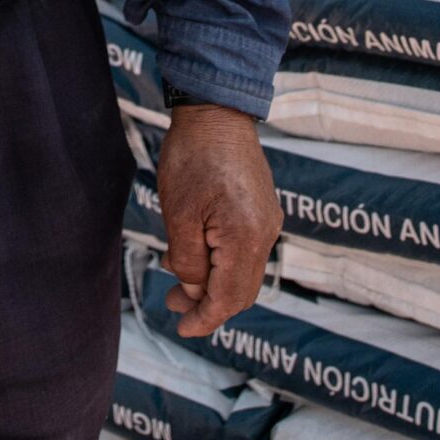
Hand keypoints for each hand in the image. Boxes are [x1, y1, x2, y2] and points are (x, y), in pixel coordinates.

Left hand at [155, 101, 280, 337]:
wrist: (217, 111)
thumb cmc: (193, 158)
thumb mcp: (179, 215)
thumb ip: (188, 262)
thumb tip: (194, 292)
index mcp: (246, 237)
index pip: (229, 298)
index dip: (205, 319)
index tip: (182, 328)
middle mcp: (265, 232)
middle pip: (241, 291)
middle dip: (208, 304)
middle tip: (173, 303)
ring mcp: (267, 219)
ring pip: (243, 271)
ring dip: (212, 281)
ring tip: (175, 275)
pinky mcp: (263, 208)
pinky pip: (245, 249)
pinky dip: (221, 261)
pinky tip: (192, 250)